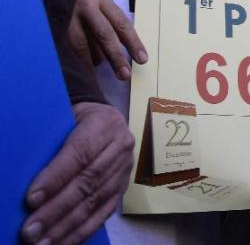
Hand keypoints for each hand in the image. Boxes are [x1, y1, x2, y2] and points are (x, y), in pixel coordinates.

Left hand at [22, 102, 133, 244]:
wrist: (104, 119)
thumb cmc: (74, 119)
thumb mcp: (65, 119)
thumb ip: (51, 142)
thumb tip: (21, 173)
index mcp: (104, 123)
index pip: (80, 153)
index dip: (56, 177)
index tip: (31, 199)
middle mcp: (120, 145)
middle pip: (88, 181)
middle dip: (57, 209)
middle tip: (30, 230)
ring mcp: (125, 167)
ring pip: (96, 200)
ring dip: (67, 225)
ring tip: (42, 242)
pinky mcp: (124, 186)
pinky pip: (105, 211)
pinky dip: (83, 229)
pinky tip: (63, 242)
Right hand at [68, 0, 145, 79]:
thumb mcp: (96, 2)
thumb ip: (108, 21)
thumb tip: (122, 50)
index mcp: (101, 0)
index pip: (121, 23)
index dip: (133, 42)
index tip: (142, 59)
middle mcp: (86, 6)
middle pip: (104, 35)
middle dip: (116, 56)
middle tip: (124, 74)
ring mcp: (67, 16)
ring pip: (84, 44)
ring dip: (94, 60)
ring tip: (98, 69)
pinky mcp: (53, 26)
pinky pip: (67, 47)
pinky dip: (77, 58)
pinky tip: (82, 65)